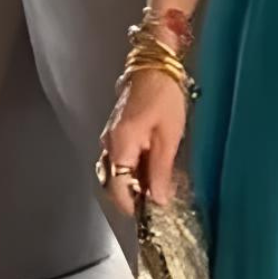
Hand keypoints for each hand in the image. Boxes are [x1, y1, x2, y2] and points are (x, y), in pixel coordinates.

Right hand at [98, 70, 188, 215]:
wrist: (155, 65)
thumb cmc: (164, 96)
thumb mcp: (169, 137)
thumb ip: (160, 170)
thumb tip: (158, 199)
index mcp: (119, 146)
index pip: (117, 188)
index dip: (133, 205)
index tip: (151, 213)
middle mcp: (108, 144)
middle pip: (113, 183)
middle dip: (133, 196)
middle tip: (158, 200)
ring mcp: (110, 137)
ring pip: (116, 172)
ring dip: (134, 183)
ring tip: (159, 185)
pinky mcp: (117, 131)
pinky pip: (120, 160)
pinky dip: (134, 169)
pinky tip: (153, 167)